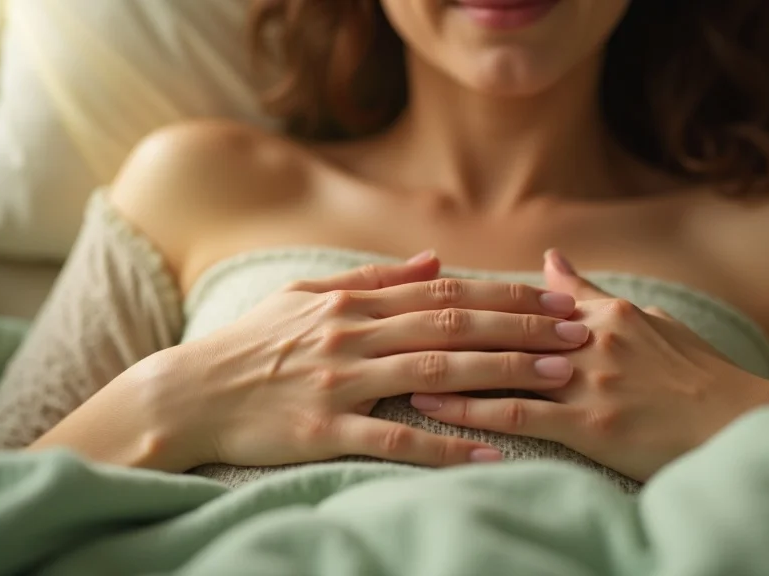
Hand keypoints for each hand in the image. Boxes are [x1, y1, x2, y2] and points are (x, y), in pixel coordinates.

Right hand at [127, 252, 589, 470]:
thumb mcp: (307, 295)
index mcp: (354, 302)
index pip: (446, 293)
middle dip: (524, 330)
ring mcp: (340, 383)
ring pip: (437, 375)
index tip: (557, 300)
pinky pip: (395, 440)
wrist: (188, 393)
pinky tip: (492, 450)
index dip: (507, 297)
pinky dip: (445, 445)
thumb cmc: (253, 343)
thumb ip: (373, 277)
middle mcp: (354, 335)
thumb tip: (434, 260)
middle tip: (579, 334)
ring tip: (558, 378)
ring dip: (503, 376)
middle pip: (455, 328)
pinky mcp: (322, 430)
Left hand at [409, 250, 768, 481]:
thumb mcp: (646, 321)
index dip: (468, 301)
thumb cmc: (694, 373)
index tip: (422, 299)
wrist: (738, 425)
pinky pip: (518, 415)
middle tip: (392, 328)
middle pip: (501, 329)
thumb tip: (551, 260)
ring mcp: (590, 381)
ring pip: (499, 368)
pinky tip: (432, 409)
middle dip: (443, 329)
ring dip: (442, 367)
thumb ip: (591, 293)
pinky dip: (470, 411)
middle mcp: (589, 339)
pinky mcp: (591, 425)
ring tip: (393, 368)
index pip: (522, 301)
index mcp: (602, 312)